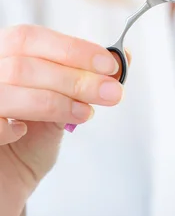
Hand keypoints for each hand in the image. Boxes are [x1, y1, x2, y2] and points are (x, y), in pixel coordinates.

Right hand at [0, 24, 128, 200]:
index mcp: (4, 52)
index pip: (32, 37)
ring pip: (12, 84)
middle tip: (111, 92)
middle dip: (75, 77)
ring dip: (57, 99)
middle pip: (26, 62)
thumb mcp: (63, 101)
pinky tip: (26, 130)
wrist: (5, 178)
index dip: (73, 48)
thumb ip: (86, 77)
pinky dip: (12, 125)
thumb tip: (123, 57)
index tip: (110, 65)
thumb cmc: (31, 135)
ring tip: (86, 113)